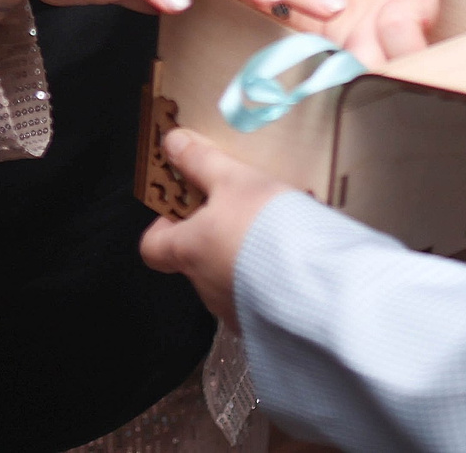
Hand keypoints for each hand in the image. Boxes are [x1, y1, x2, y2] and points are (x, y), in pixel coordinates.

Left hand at [139, 128, 291, 324]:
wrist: (313, 281)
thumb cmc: (264, 226)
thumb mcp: (233, 180)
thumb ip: (201, 161)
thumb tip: (172, 143)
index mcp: (188, 250)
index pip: (152, 247)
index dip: (162, 225)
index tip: (182, 205)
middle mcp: (203, 285)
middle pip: (193, 258)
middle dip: (212, 235)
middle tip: (238, 209)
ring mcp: (232, 308)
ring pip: (226, 276)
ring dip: (241, 256)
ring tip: (273, 233)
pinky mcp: (261, 322)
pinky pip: (255, 295)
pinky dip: (265, 277)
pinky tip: (290, 259)